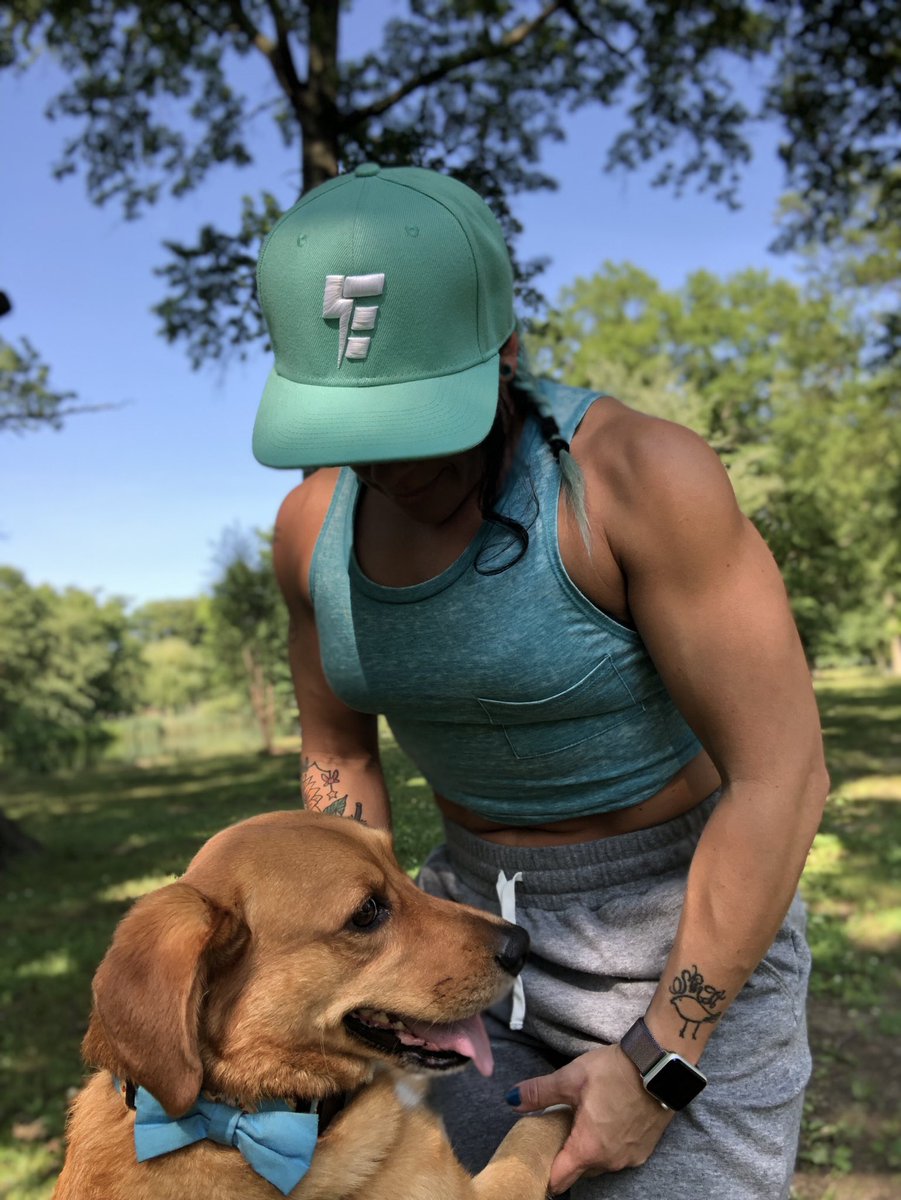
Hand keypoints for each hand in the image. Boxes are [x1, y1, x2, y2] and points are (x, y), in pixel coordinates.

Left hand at [507, 1044, 674, 1193]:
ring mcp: (629, 1158)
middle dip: (566, 1156)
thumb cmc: (613, 1072)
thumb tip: (511, 1100)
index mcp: (587, 1149)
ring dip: (588, 1149)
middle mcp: (609, 1162)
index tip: (535, 1162)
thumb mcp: (571, 1078)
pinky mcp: (644, 1150)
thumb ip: (539, 1093)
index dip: (544, 1173)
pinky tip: (605, 1119)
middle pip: (579, 1171)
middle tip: (557, 1131)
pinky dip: (608, 1143)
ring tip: (581, 1121)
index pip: (559, 1180)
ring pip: (599, 1163)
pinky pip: (618, 1155)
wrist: (659, 1066)